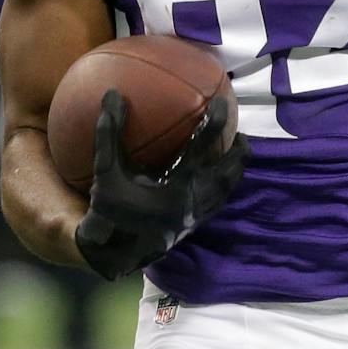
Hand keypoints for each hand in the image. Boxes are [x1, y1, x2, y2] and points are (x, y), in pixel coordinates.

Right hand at [73, 91, 247, 281]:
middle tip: (243, 133)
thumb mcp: (104, 170)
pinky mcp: (191, 229)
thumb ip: (109, 133)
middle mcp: (192, 202)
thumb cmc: (107, 210)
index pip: (202, 147)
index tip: (222, 103)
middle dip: (239, 153)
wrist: (110, 254)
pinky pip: (215, 206)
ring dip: (235, 173)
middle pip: (227, 174)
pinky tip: (217, 183)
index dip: (214, 123)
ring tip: (238, 157)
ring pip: (225, 193)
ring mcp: (194, 218)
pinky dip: (221, 190)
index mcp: (176, 186)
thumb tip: (112, 94)